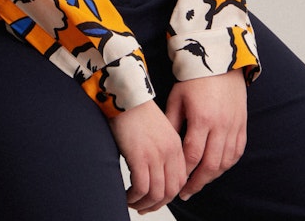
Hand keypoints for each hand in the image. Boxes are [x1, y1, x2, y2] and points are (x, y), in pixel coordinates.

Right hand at [108, 99, 186, 213]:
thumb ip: (162, 149)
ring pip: (156, 193)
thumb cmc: (136, 110)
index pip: (179, 180)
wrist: (125, 96)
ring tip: (133, 203)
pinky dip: (134, 197)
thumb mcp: (158, 130)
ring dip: (144, 204)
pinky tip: (127, 195)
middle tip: (144, 207)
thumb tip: (155, 171)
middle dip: (157, 204)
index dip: (168, 194)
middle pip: (170, 191)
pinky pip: (141, 188)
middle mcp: (169, 152)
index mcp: (175, 145)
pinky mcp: (139, 156)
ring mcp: (155, 155)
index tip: (156, 199)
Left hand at [165, 69, 246, 201]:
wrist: (220, 61)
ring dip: (212, 175)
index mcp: (202, 118)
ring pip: (225, 161)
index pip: (193, 154)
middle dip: (197, 182)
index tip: (174, 180)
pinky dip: (226, 164)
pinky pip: (237, 152)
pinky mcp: (242, 124)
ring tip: (199, 183)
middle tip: (186, 193)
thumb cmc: (194, 77)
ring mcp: (234, 126)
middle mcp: (221, 125)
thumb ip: (172, 123)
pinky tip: (216, 168)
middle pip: (211, 164)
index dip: (184, 171)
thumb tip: (164, 146)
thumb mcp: (177, 97)